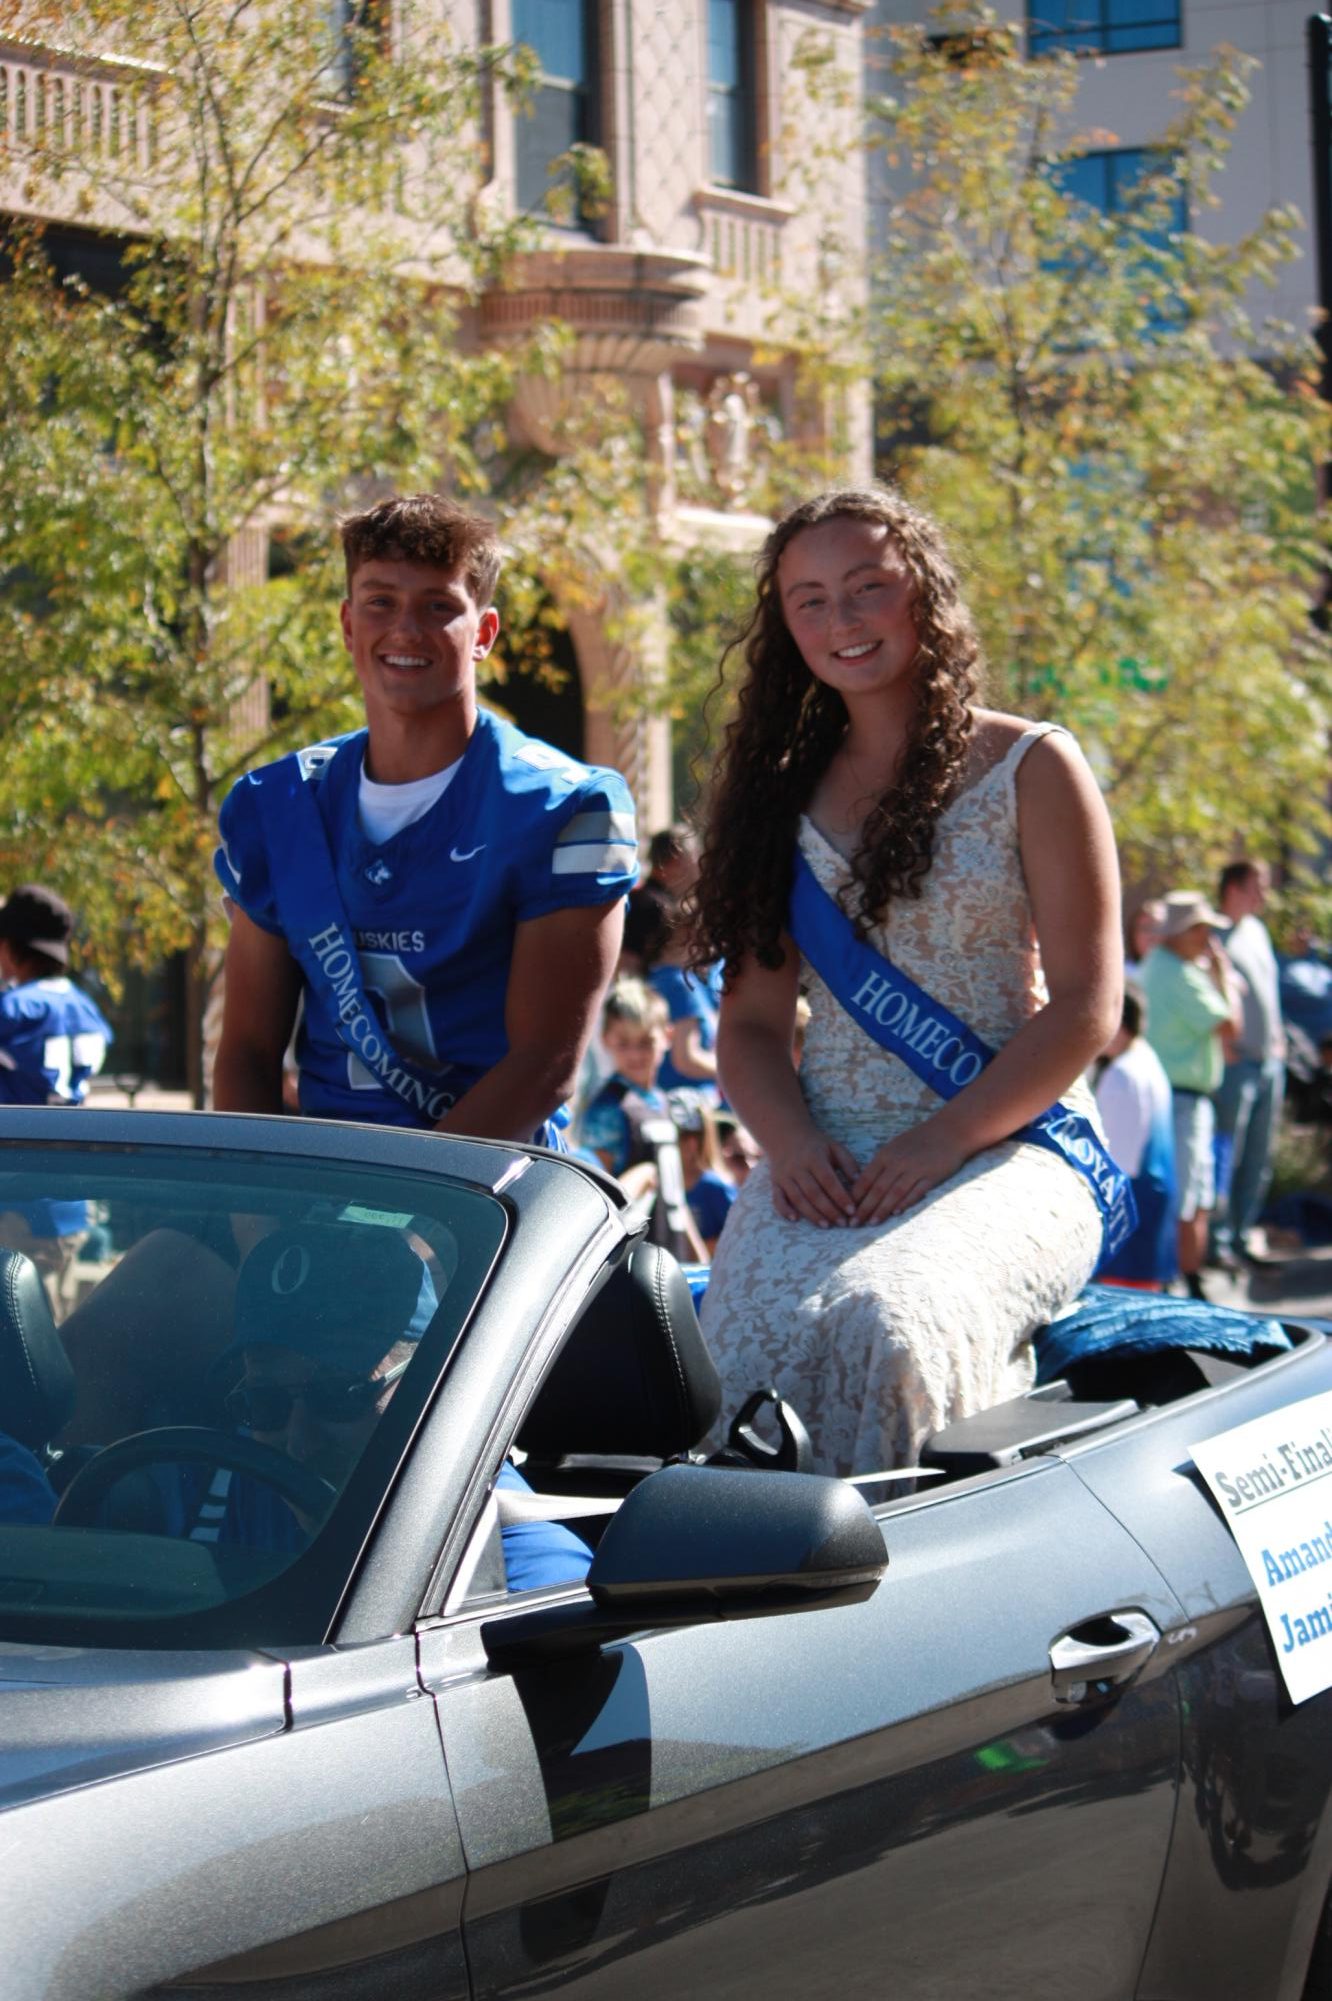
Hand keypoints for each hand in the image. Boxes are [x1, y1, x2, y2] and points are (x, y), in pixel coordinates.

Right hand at [768, 1130, 859, 1226]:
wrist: (785, 1136)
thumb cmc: (816, 1145)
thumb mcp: (834, 1147)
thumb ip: (848, 1163)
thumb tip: (859, 1182)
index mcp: (814, 1157)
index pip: (828, 1180)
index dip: (840, 1196)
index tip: (852, 1210)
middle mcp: (797, 1167)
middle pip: (813, 1193)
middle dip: (829, 1210)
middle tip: (842, 1223)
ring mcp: (784, 1176)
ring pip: (798, 1198)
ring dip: (812, 1214)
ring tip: (826, 1226)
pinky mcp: (775, 1183)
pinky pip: (777, 1199)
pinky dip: (784, 1210)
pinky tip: (795, 1220)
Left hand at [848, 1121, 969, 1225]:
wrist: (950, 1131)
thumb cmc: (920, 1140)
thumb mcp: (895, 1147)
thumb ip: (882, 1164)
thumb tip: (865, 1184)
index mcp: (886, 1155)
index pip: (866, 1179)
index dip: (855, 1197)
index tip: (847, 1211)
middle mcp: (898, 1162)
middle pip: (877, 1189)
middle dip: (864, 1208)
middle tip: (854, 1224)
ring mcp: (915, 1169)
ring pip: (894, 1193)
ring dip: (882, 1209)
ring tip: (872, 1223)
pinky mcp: (931, 1176)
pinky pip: (916, 1192)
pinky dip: (906, 1202)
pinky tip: (897, 1213)